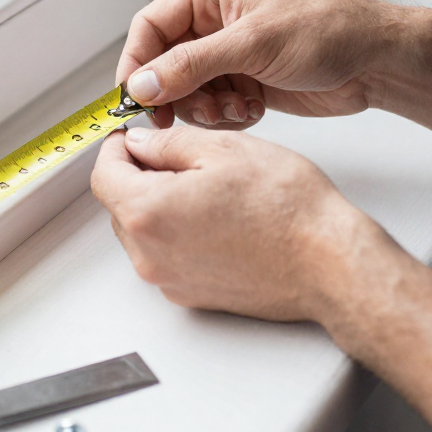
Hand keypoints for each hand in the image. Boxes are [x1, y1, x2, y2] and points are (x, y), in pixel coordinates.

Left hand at [90, 123, 368, 319]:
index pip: (103, 175)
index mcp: (149, 212)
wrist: (328, 263)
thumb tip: (141, 143)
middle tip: (179, 155)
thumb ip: (168, 143)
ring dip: (160, 204)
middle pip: (120, 206)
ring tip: (208, 187)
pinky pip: (168, 255)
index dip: (116, 148)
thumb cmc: (287, 208)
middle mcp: (151, 255)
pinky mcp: (192, 296)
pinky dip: (180, 232)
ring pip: (144, 231)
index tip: (133, 135)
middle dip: (139, 175)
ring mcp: (170, 281)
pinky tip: (219, 217)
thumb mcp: (224, 148)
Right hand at [118, 0, 405, 129]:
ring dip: (206, 108)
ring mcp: (231, 52)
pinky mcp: (246, 79)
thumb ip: (192, 65)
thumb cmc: (327, 30)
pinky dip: (227, 115)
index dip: (136, 63)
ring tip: (237, 108)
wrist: (377, 62)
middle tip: (190, 114)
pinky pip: (214, 104)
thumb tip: (141, 84)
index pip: (151, 25)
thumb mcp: (253, 44)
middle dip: (176, 92)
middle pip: (165, 63)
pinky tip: (254, 110)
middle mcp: (216, 19)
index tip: (134, 99)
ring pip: (187, 89)